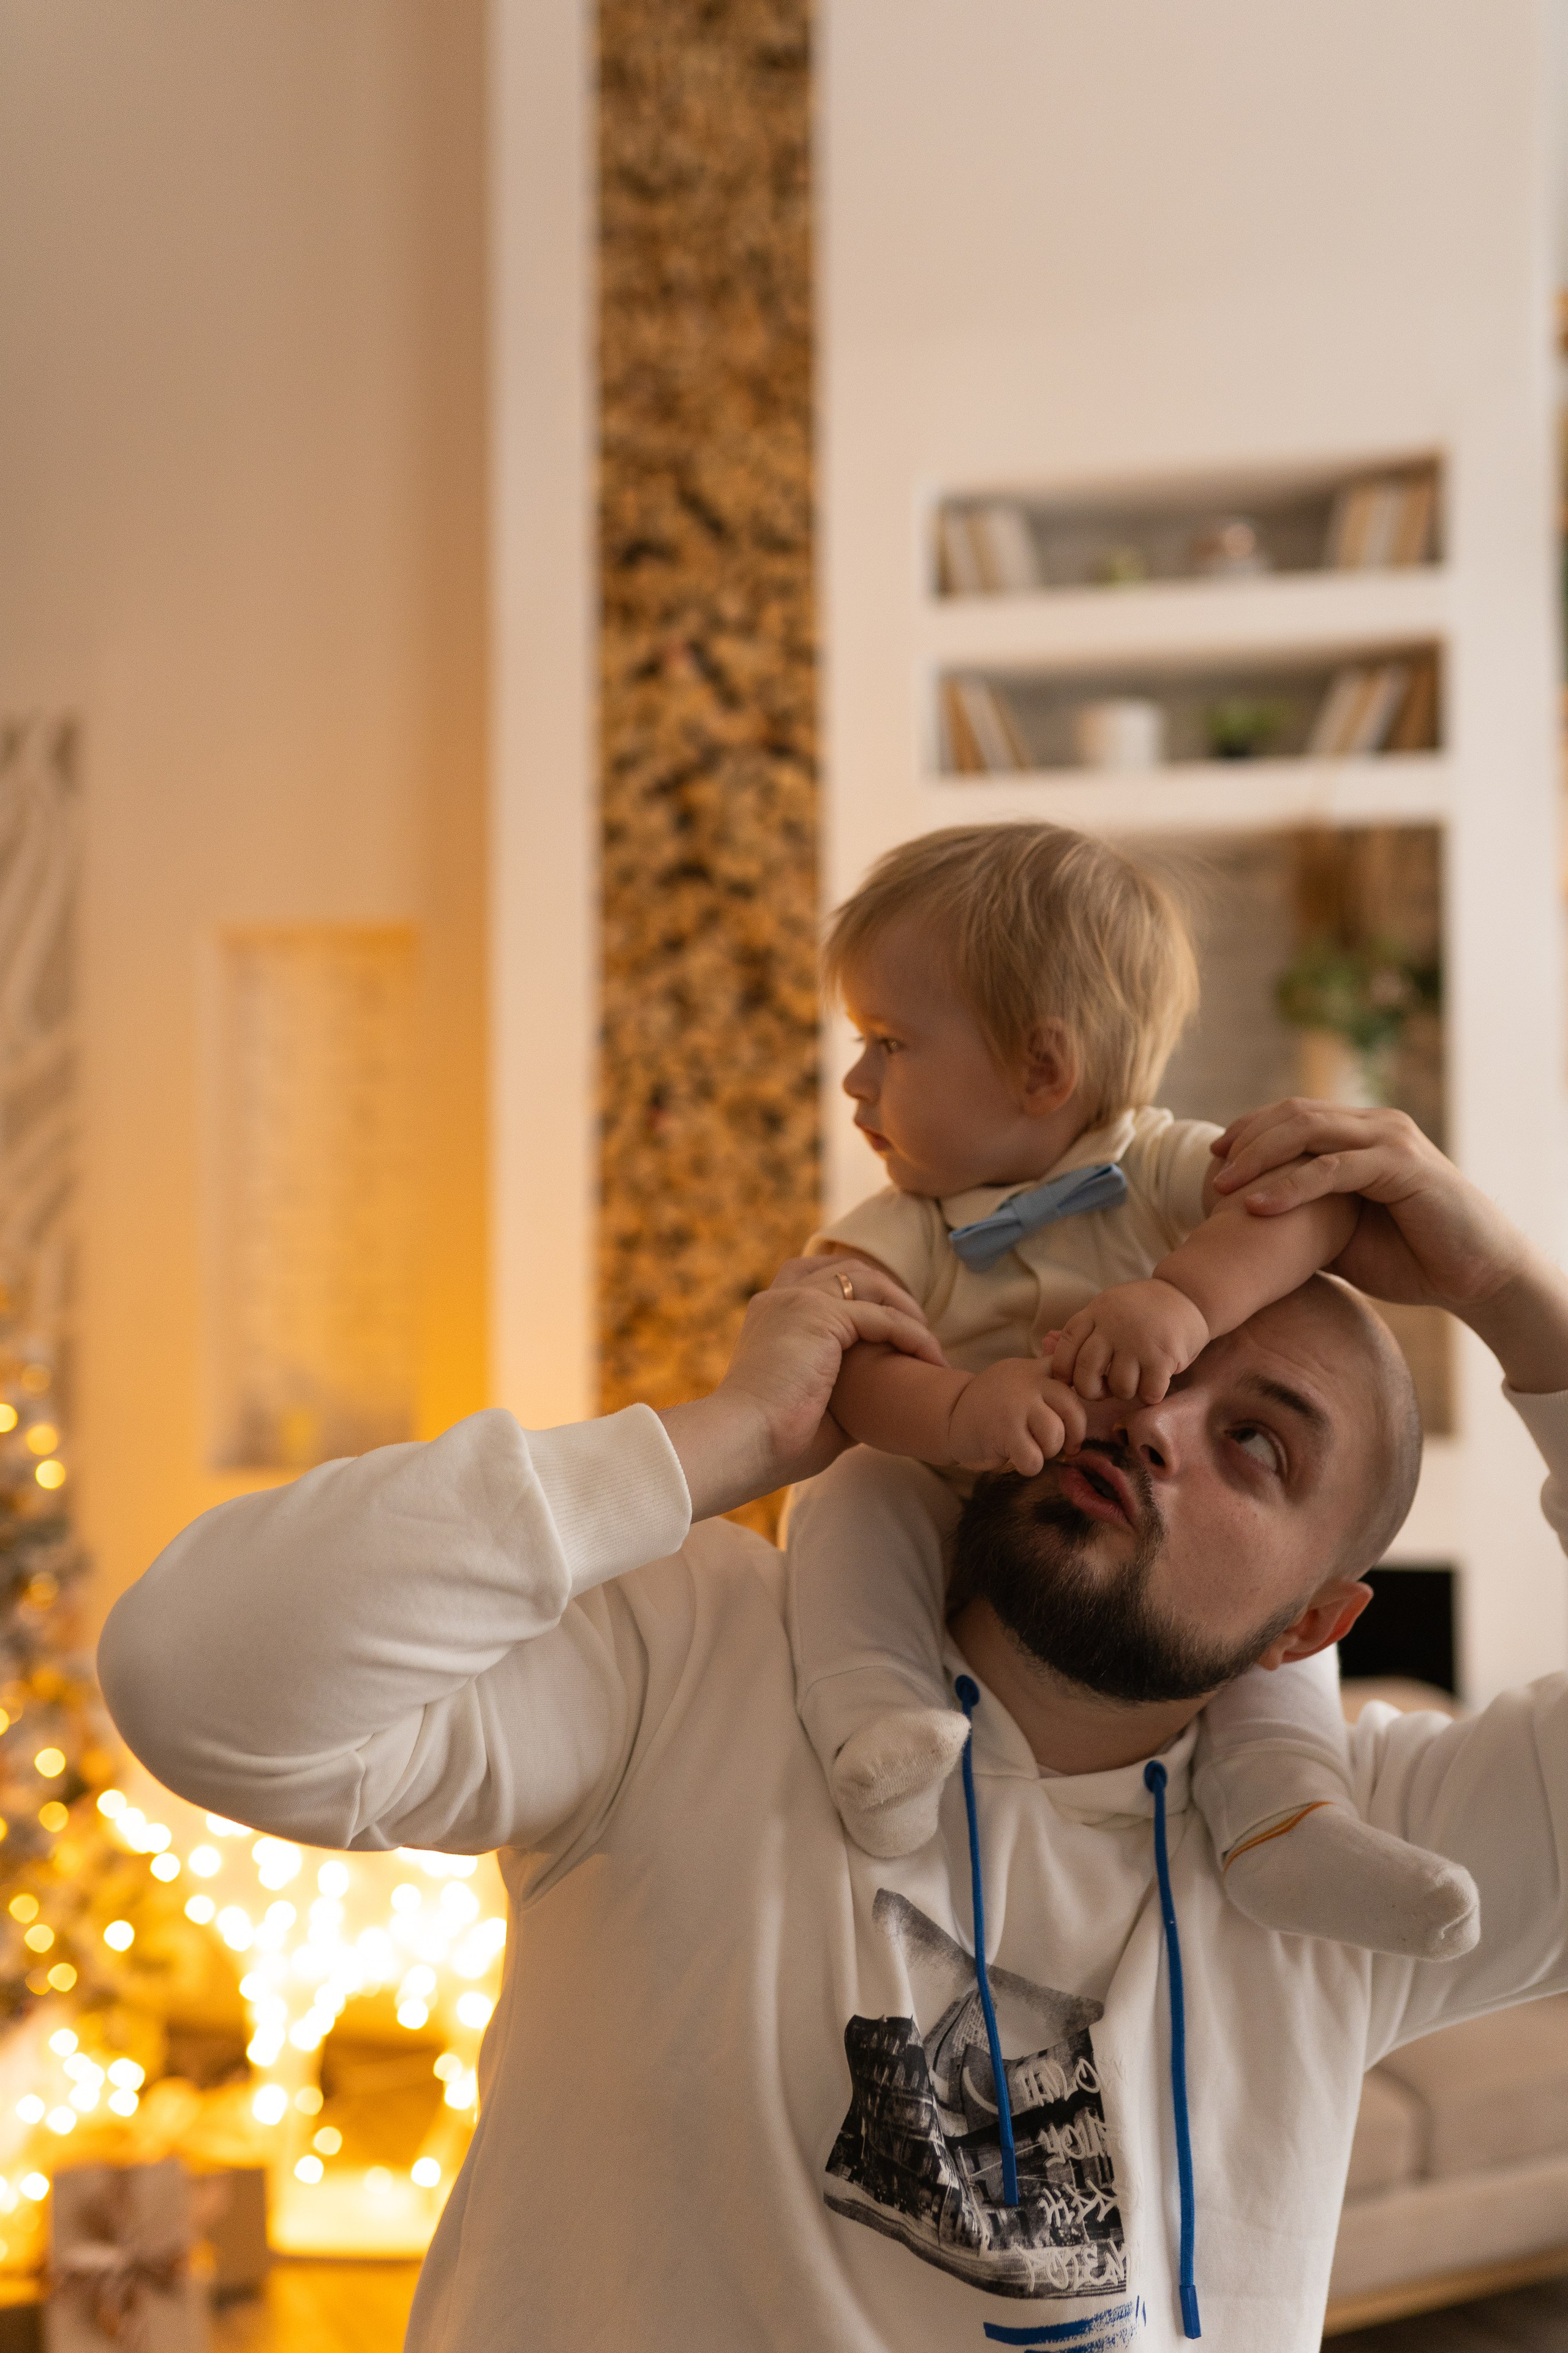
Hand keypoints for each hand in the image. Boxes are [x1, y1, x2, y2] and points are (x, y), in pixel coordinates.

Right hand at [657, 1261, 944, 1519]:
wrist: (741, 1443)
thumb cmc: (771, 1441)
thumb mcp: (813, 1406)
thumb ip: (843, 1392)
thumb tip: (878, 1404)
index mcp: (770, 1315)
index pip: (817, 1279)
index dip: (858, 1294)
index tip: (892, 1328)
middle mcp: (781, 1298)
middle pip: (845, 1268)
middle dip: (887, 1292)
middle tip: (917, 1329)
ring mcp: (799, 1301)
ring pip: (867, 1280)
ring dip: (904, 1306)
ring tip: (928, 1342)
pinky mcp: (819, 1316)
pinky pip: (882, 1316)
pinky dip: (912, 1334)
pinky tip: (930, 1358)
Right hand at [945, 1357, 1087, 1475]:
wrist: (949, 1417)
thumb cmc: (993, 1406)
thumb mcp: (1019, 1380)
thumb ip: (1048, 1379)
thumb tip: (1086, 1386)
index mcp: (1036, 1370)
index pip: (1075, 1375)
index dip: (1084, 1396)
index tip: (1071, 1417)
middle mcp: (1028, 1383)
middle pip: (1073, 1410)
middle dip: (1073, 1434)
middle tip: (1064, 1445)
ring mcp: (1016, 1406)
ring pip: (1055, 1436)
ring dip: (1048, 1451)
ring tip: (1032, 1447)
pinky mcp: (1004, 1431)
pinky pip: (1035, 1459)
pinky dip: (1029, 1466)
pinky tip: (1016, 1457)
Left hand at [1049, 1278, 1210, 1402]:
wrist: (1187, 1294)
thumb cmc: (1141, 1310)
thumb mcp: (1107, 1310)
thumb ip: (1081, 1331)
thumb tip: (1046, 1345)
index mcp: (1094, 1314)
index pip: (1064, 1351)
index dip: (1064, 1373)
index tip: (1075, 1379)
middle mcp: (1112, 1327)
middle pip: (1085, 1375)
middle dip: (1092, 1391)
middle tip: (1105, 1388)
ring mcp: (1138, 1341)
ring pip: (1118, 1388)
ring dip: (1127, 1392)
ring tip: (1136, 1377)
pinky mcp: (1163, 1355)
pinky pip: (1147, 1393)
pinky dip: (1151, 1394)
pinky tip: (1156, 1380)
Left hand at [1209, 1102, 1526, 1311]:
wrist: (1474, 1277)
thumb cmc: (1408, 1257)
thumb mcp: (1339, 1231)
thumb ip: (1303, 1212)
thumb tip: (1244, 1220)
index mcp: (1361, 1134)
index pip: (1293, 1114)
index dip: (1250, 1129)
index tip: (1214, 1157)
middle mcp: (1376, 1126)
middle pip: (1294, 1113)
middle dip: (1247, 1138)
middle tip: (1212, 1169)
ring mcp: (1390, 1140)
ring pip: (1309, 1130)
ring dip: (1259, 1156)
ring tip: (1223, 1186)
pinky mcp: (1403, 1165)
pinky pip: (1334, 1168)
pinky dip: (1291, 1185)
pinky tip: (1258, 1205)